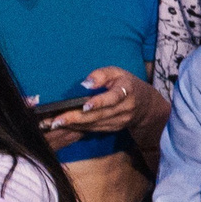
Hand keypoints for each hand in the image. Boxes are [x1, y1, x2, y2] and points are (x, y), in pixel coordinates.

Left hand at [40, 65, 165, 143]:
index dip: (99, 102)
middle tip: (56, 120)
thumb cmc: (127, 84)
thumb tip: (86, 83)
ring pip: (94, 124)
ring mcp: (119, 121)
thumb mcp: (118, 72)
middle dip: (76, 118)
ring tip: (54, 124)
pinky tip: (65, 126)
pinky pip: (94, 129)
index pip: (113, 98)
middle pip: (98, 115)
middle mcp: (124, 109)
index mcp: (127, 91)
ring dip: (74, 125)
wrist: (146, 105)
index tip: (84, 105)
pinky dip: (78, 128)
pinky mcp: (113, 128)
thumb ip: (102, 74)